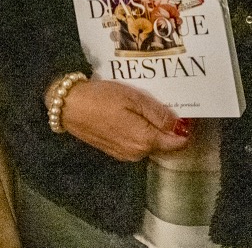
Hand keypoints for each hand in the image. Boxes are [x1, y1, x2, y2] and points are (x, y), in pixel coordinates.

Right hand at [58, 79, 189, 160]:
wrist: (68, 106)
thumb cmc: (101, 97)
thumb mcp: (133, 98)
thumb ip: (159, 114)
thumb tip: (180, 126)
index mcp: (145, 141)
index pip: (178, 142)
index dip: (183, 127)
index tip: (182, 109)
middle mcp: (138, 153)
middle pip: (165, 144)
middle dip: (167, 127)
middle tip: (161, 102)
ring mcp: (125, 154)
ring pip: (150, 143)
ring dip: (152, 128)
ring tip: (144, 105)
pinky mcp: (115, 151)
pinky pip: (137, 143)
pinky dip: (140, 131)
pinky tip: (131, 114)